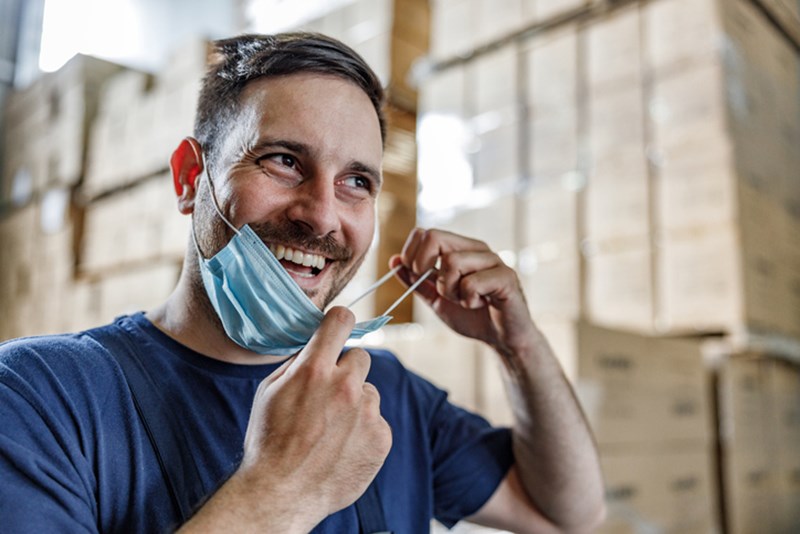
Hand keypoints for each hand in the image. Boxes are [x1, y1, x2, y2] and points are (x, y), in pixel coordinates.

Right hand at [237, 307, 391, 526]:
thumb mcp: (270, 391)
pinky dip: (363, 431)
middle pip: (360, 357)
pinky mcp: (381, 437)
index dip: (339, 321)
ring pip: (368, 392)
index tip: (339, 326)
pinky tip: (341, 447)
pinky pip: (376, 421)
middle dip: (345, 371)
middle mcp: (345, 386)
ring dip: (354, 404)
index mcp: (314, 369)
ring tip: (330, 430)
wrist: (282, 493)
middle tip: (327, 395)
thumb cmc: (269, 441)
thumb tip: (317, 345)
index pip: (340, 320)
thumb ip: (298, 363)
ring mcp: (367, 413)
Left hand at [391, 228, 534, 358]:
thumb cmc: (472, 316)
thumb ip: (416, 281)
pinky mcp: (506, 276)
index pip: (425, 233)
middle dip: (424, 266)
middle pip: (434, 238)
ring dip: (449, 289)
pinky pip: (471, 283)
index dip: (412, 254)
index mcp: (459, 248)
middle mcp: (476, 248)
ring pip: (452, 262)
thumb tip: (394, 261)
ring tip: (463, 299)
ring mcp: (492, 260)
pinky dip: (467, 299)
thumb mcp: (436, 298)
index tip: (417, 276)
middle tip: (437, 288)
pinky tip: (479, 304)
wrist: (501, 338)